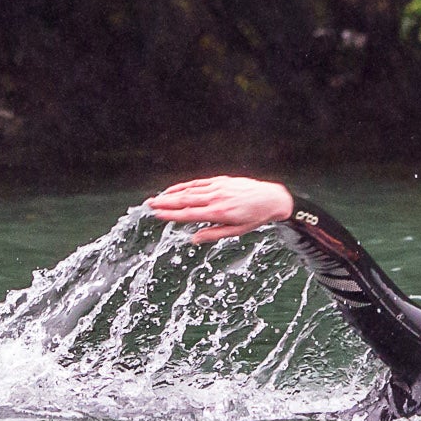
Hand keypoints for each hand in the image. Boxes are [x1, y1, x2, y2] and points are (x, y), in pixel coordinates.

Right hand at [144, 175, 294, 243]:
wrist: (271, 198)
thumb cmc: (255, 217)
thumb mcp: (237, 232)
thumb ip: (213, 234)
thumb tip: (194, 239)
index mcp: (219, 213)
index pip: (189, 214)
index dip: (171, 215)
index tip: (157, 215)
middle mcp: (216, 198)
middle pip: (185, 200)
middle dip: (165, 203)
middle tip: (149, 205)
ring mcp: (217, 187)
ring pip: (190, 190)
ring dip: (171, 194)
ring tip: (157, 197)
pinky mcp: (220, 180)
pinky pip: (199, 183)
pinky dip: (185, 185)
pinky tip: (175, 188)